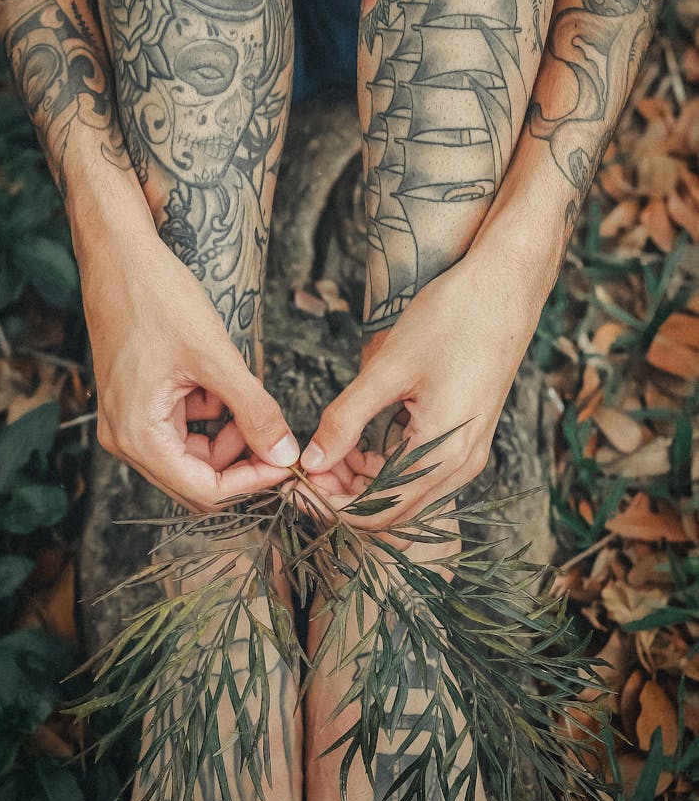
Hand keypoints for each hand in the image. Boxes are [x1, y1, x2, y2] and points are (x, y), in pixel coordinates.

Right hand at [79, 228, 298, 510]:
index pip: (205, 490)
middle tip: (279, 432)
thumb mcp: (215, 356)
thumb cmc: (157, 298)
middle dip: (242, 459)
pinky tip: (219, 377)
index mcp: (138, 436)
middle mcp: (127, 439)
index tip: (288, 461)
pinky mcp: (140, 403)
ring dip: (229, 432)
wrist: (118, 255)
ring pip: (195, 453)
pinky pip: (185, 426)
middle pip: (199, 478)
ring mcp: (130, 421)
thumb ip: (253, 410)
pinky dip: (212, 410)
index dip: (252, 482)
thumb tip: (285, 454)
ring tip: (245, 390)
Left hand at [299, 245, 542, 530]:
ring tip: (326, 448)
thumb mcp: (389, 368)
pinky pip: (419, 470)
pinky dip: (383, 464)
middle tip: (305, 463)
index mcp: (443, 454)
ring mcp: (467, 452)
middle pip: (390, 510)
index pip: (377, 513)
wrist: (506, 287)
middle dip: (342, 493)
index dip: (329, 506)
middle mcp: (461, 465)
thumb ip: (346, 419)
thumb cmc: (453, 319)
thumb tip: (311, 460)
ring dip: (361, 479)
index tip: (294, 483)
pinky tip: (357, 439)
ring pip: (404, 492)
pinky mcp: (465, 437)